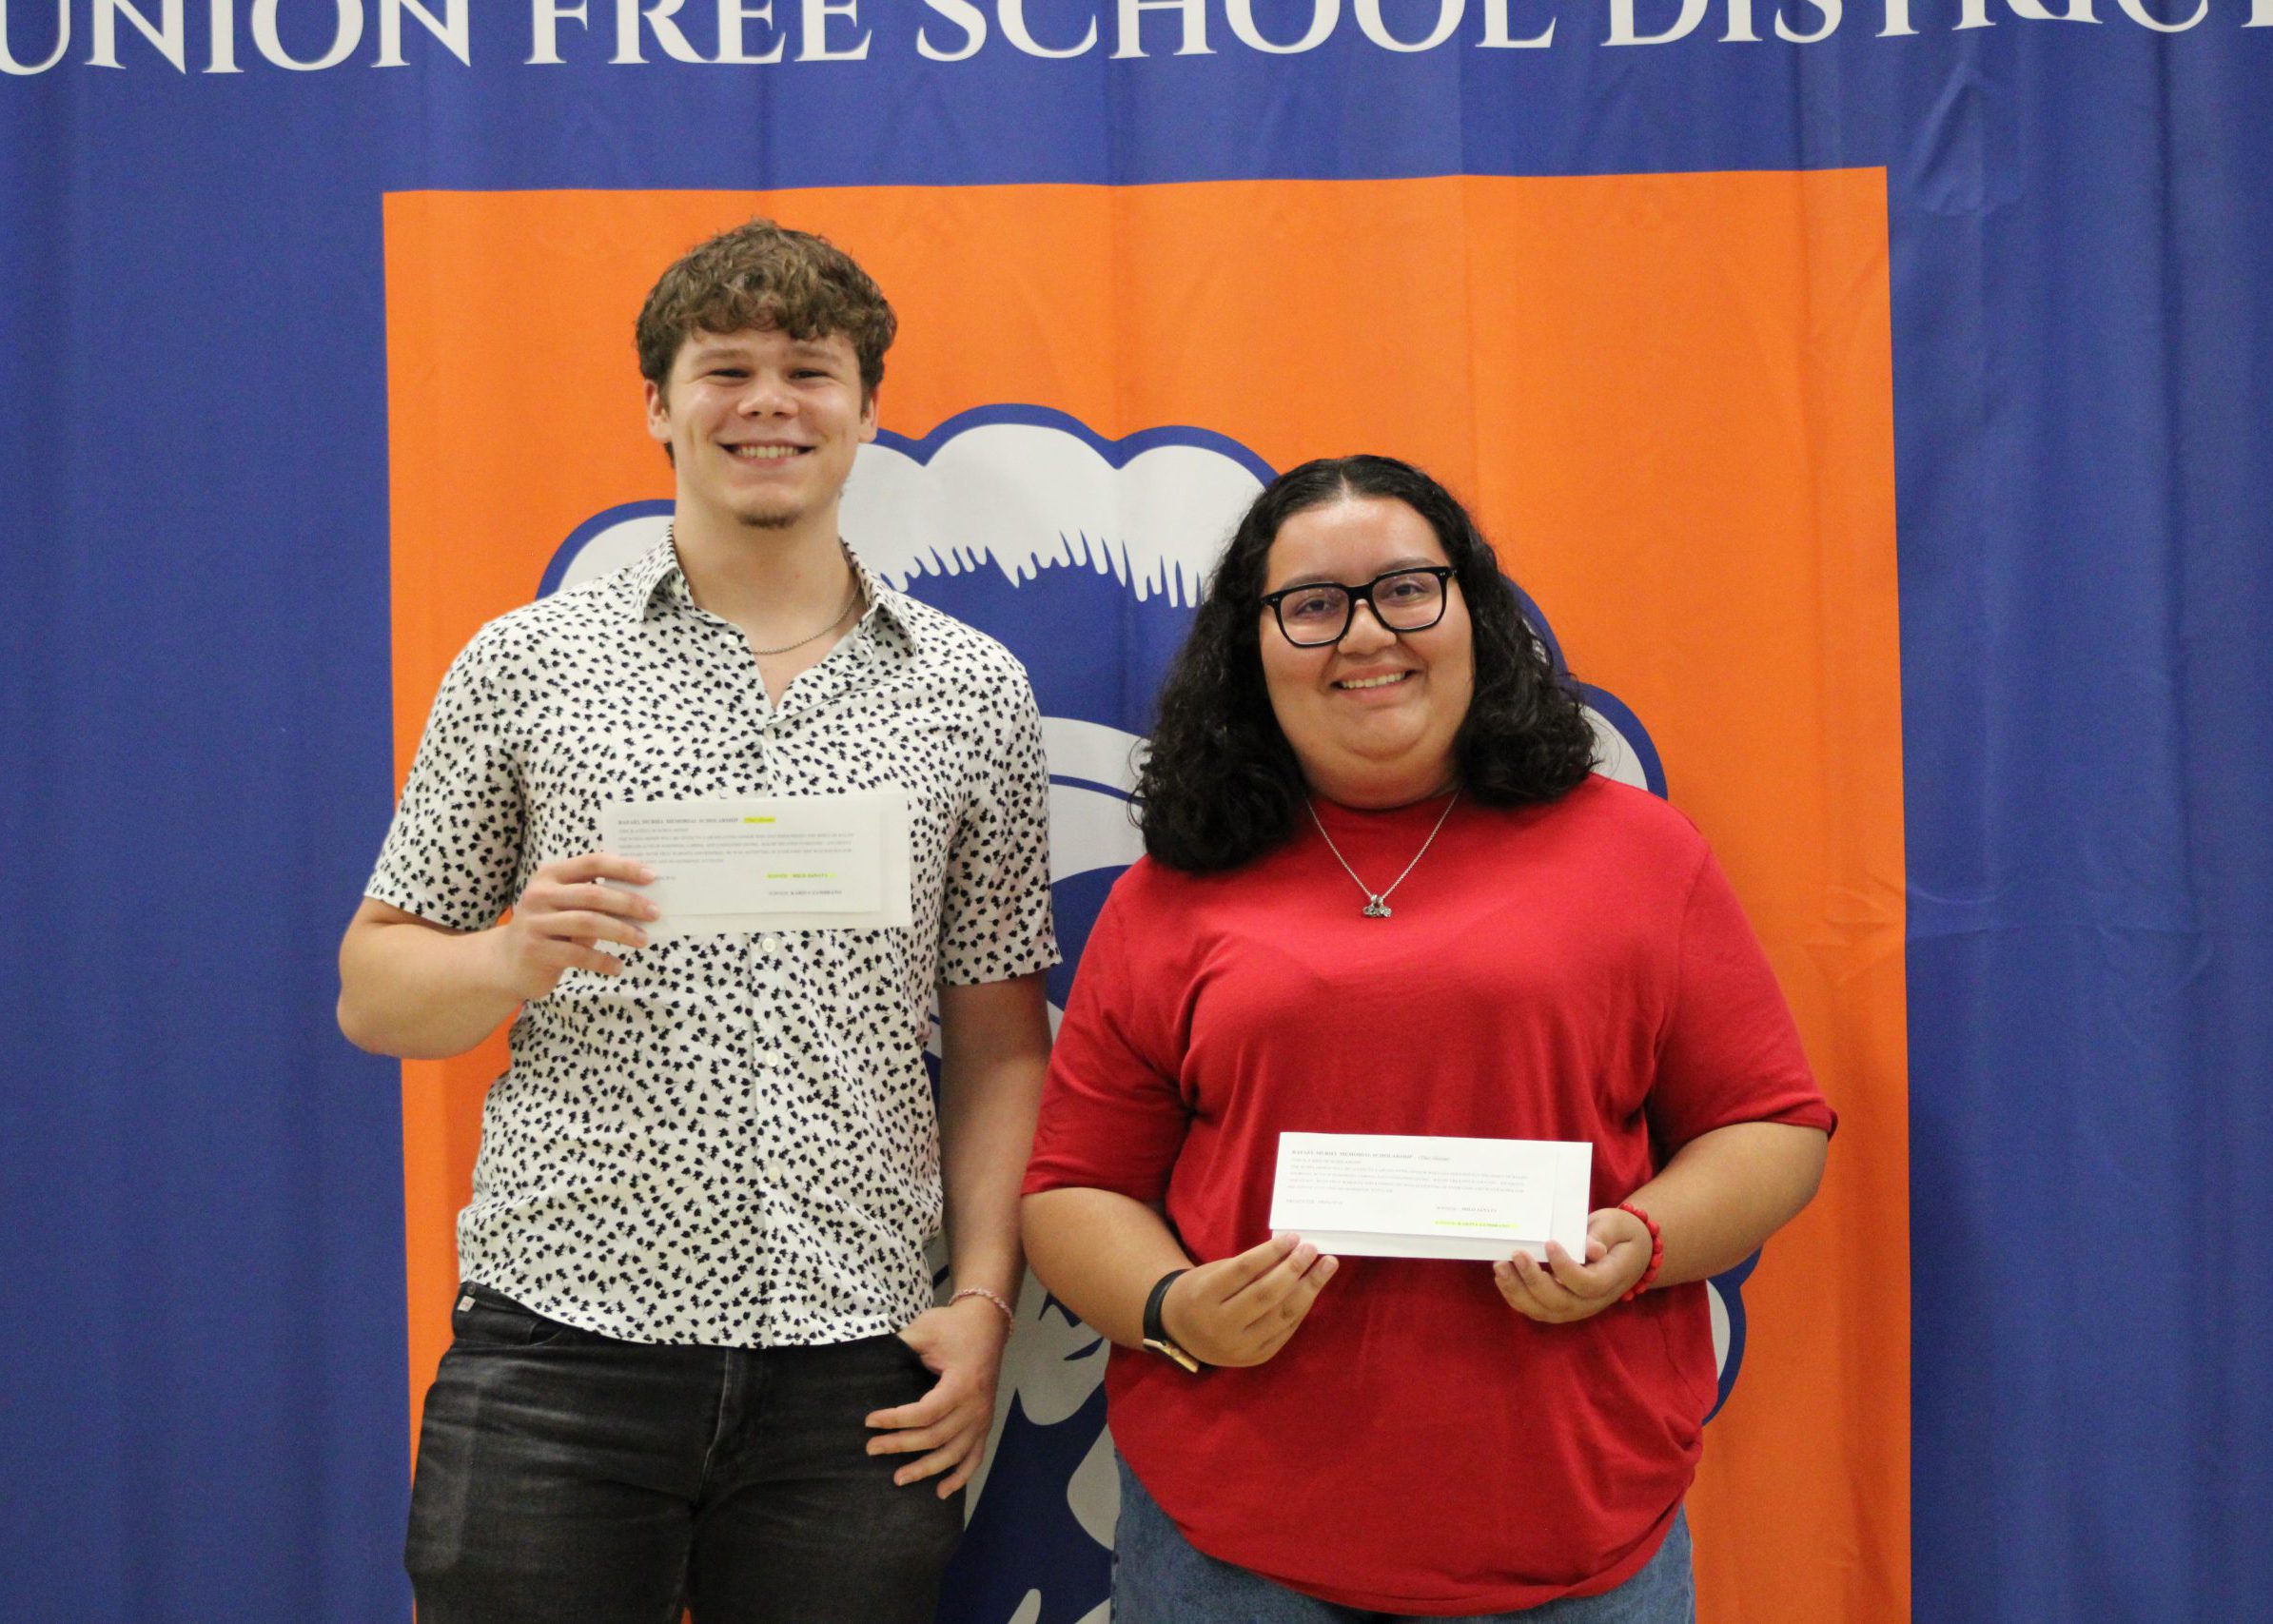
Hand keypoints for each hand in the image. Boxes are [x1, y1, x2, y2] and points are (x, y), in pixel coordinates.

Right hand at [485, 853, 658, 997]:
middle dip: (629, 903)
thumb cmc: (549, 929)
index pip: (592, 862)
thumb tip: (642, 900)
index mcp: (551, 875)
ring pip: (588, 924)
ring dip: (621, 932)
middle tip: (654, 913)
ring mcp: (535, 923)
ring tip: (643, 940)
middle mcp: (540, 895)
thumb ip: (593, 898)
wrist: (507, 962)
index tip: (651, 876)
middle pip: (593, 894)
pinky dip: (603, 961)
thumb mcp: (565, 906)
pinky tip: (618, 966)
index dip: (623, 867)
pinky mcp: (536, 951)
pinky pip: (578, 955)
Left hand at [865, 1296, 1010, 1497]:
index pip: (926, 1412)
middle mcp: (975, 1406)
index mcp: (962, 1383)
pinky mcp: (984, 1424)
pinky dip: (960, 1477)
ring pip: (953, 1454)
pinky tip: (941, 1492)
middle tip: (871, 1449)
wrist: (987, 1323)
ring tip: (898, 1478)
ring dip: (926, 1469)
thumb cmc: (952, 1326)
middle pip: (936, 1436)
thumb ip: (900, 1346)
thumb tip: (865, 1362)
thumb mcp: (925, 1329)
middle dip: (901, 1445)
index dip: (896, 1420)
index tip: (869, 1421)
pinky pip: (974, 1457)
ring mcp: (982, 1418)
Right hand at [1160, 1232, 1337, 1368]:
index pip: (1243, 1270)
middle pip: (1265, 1294)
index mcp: (1204, 1296)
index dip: (1271, 1252)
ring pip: (1281, 1315)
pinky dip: (1301, 1308)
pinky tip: (1312, 1289)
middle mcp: (1220, 1325)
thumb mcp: (1214, 1273)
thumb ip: (1247, 1268)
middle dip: (1294, 1269)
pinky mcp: (1254, 1358)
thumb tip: (1290, 1251)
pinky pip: (1285, 1331)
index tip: (1294, 1237)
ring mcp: (1238, 1346)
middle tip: (1313, 1249)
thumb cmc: (1200, 1292)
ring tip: (1325, 1266)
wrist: (1179, 1331)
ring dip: (1308, 1288)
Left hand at [1493, 1206, 1651, 1324]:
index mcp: (1610, 1278)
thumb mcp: (1616, 1226)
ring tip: (1500, 1267)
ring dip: (1518, 1292)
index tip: (1549, 1243)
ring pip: (1544, 1311)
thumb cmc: (1619, 1234)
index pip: (1587, 1284)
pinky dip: (1517, 1297)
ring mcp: (1576, 1307)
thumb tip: (1592, 1249)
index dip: (1566, 1268)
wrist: (1626, 1252)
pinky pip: (1537, 1309)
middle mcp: (1593, 1300)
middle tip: (1517, 1254)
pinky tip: (1502, 1278)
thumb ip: (1603, 1235)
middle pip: (1560, 1302)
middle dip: (1534, 1281)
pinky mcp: (1561, 1306)